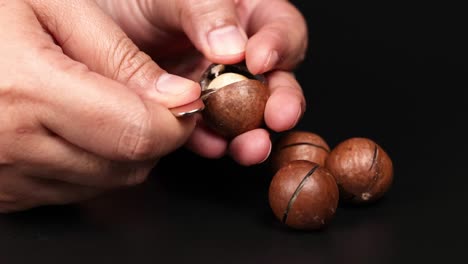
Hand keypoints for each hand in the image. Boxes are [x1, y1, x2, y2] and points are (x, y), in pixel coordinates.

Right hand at [0, 0, 201, 211]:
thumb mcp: (52, 6)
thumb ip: (121, 57)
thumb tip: (177, 97)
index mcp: (27, 91)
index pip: (138, 133)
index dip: (177, 120)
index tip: (185, 100)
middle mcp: (12, 145)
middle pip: (128, 164)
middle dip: (156, 135)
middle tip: (150, 99)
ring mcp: (3, 176)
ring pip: (106, 181)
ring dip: (123, 150)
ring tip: (104, 106)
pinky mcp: (1, 191)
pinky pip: (73, 189)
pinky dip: (91, 163)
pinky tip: (75, 127)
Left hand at [97, 0, 307, 165]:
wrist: (91, 33)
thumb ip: (204, 10)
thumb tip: (233, 48)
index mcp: (242, 14)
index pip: (279, 26)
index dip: (279, 45)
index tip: (259, 60)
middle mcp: (235, 54)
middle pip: (274, 78)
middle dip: (281, 100)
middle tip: (278, 116)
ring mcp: (215, 87)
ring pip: (246, 113)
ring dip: (252, 132)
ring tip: (250, 146)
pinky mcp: (191, 112)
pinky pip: (206, 131)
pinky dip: (210, 140)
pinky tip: (211, 145)